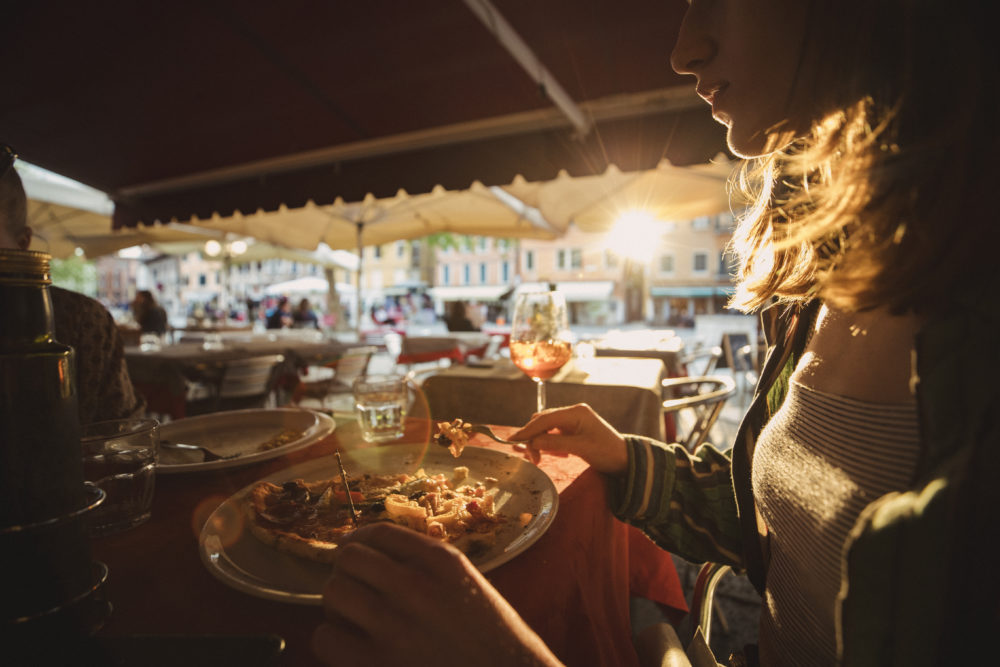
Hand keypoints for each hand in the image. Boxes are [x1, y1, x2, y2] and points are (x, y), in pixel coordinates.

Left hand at [312, 523, 561, 666]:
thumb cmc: (491, 640)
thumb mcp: (467, 585)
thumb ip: (426, 566)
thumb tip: (375, 557)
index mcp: (441, 562)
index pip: (380, 533)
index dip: (359, 540)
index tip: (355, 550)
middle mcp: (414, 586)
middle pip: (349, 557)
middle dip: (347, 571)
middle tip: (353, 587)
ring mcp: (392, 627)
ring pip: (333, 592)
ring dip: (338, 604)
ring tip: (351, 618)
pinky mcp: (373, 665)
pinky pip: (326, 637)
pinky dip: (333, 640)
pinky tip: (350, 647)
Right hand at [509, 404, 627, 473]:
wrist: (625, 459)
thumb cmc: (607, 452)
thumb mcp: (580, 448)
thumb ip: (554, 443)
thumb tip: (532, 442)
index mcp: (576, 412)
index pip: (545, 419)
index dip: (527, 430)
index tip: (512, 441)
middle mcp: (573, 412)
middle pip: (543, 421)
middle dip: (533, 438)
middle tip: (532, 458)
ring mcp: (573, 420)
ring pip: (546, 427)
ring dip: (540, 441)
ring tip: (539, 458)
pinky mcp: (574, 429)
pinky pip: (554, 433)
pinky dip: (548, 443)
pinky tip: (551, 454)